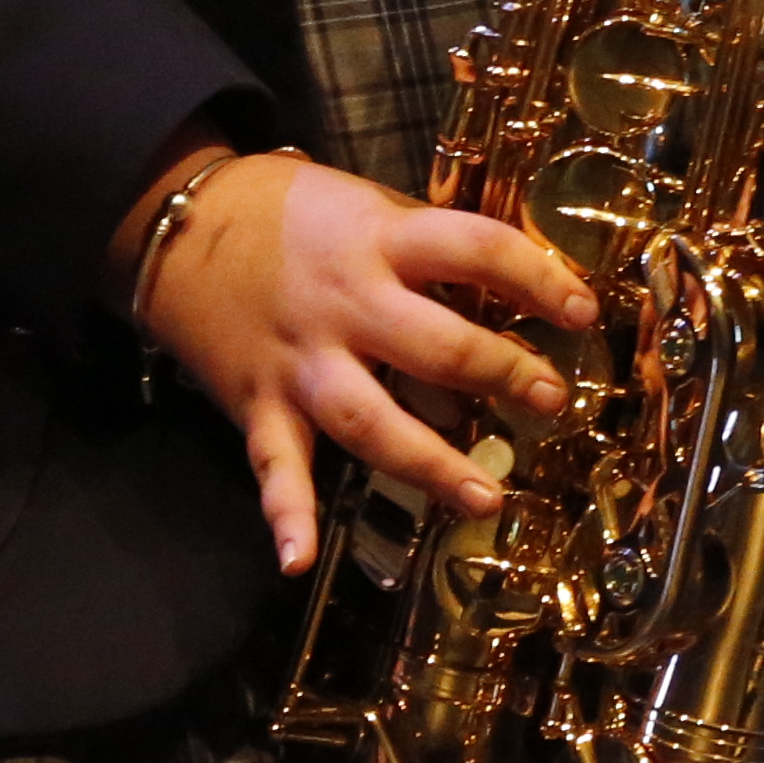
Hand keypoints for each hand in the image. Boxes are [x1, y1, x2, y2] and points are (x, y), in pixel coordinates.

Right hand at [120, 145, 599, 572]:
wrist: (180, 222)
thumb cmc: (290, 211)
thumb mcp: (369, 203)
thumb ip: (428, 248)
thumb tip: (513, 285)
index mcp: (380, 240)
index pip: (477, 250)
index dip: (538, 278)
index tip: (583, 311)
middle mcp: (345, 303)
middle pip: (435, 346)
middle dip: (502, 375)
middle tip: (552, 401)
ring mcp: (300, 360)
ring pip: (369, 420)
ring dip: (430, 464)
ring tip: (488, 498)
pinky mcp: (257, 404)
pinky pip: (273, 465)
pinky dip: (284, 514)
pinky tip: (298, 559)